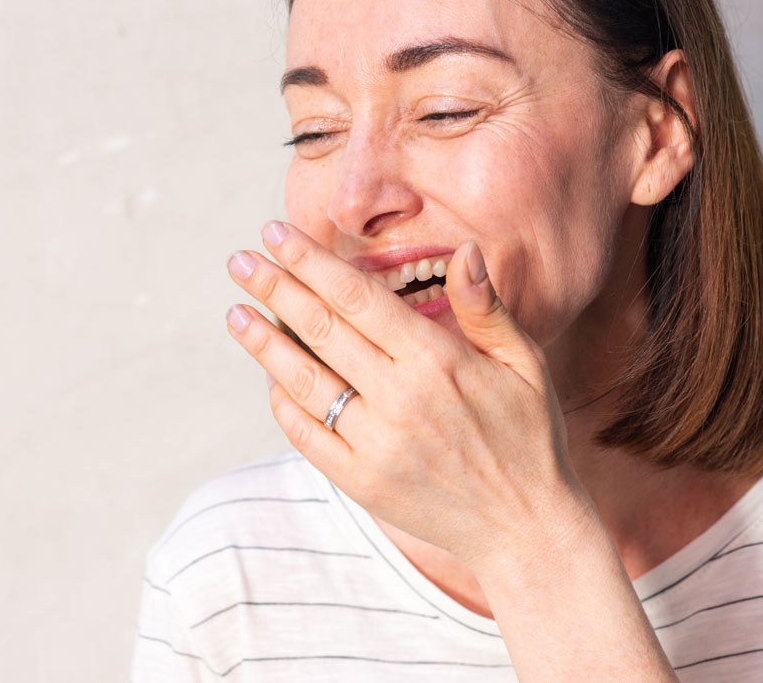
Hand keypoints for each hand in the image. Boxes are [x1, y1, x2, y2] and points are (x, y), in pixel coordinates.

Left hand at [225, 220, 588, 569]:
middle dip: (275, 289)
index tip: (277, 234)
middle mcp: (401, 399)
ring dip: (264, 345)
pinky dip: (283, 404)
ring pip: (305, 382)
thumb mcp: (523, 363)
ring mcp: (377, 444)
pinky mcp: (361, 481)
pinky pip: (308, 435)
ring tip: (236, 313)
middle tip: (240, 261)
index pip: (358, 297)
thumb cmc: (527, 435)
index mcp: (438, 360)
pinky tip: (269, 377)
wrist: (524, 528)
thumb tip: (465, 249)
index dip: (312, 262)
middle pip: (321, 330)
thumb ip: (485, 307)